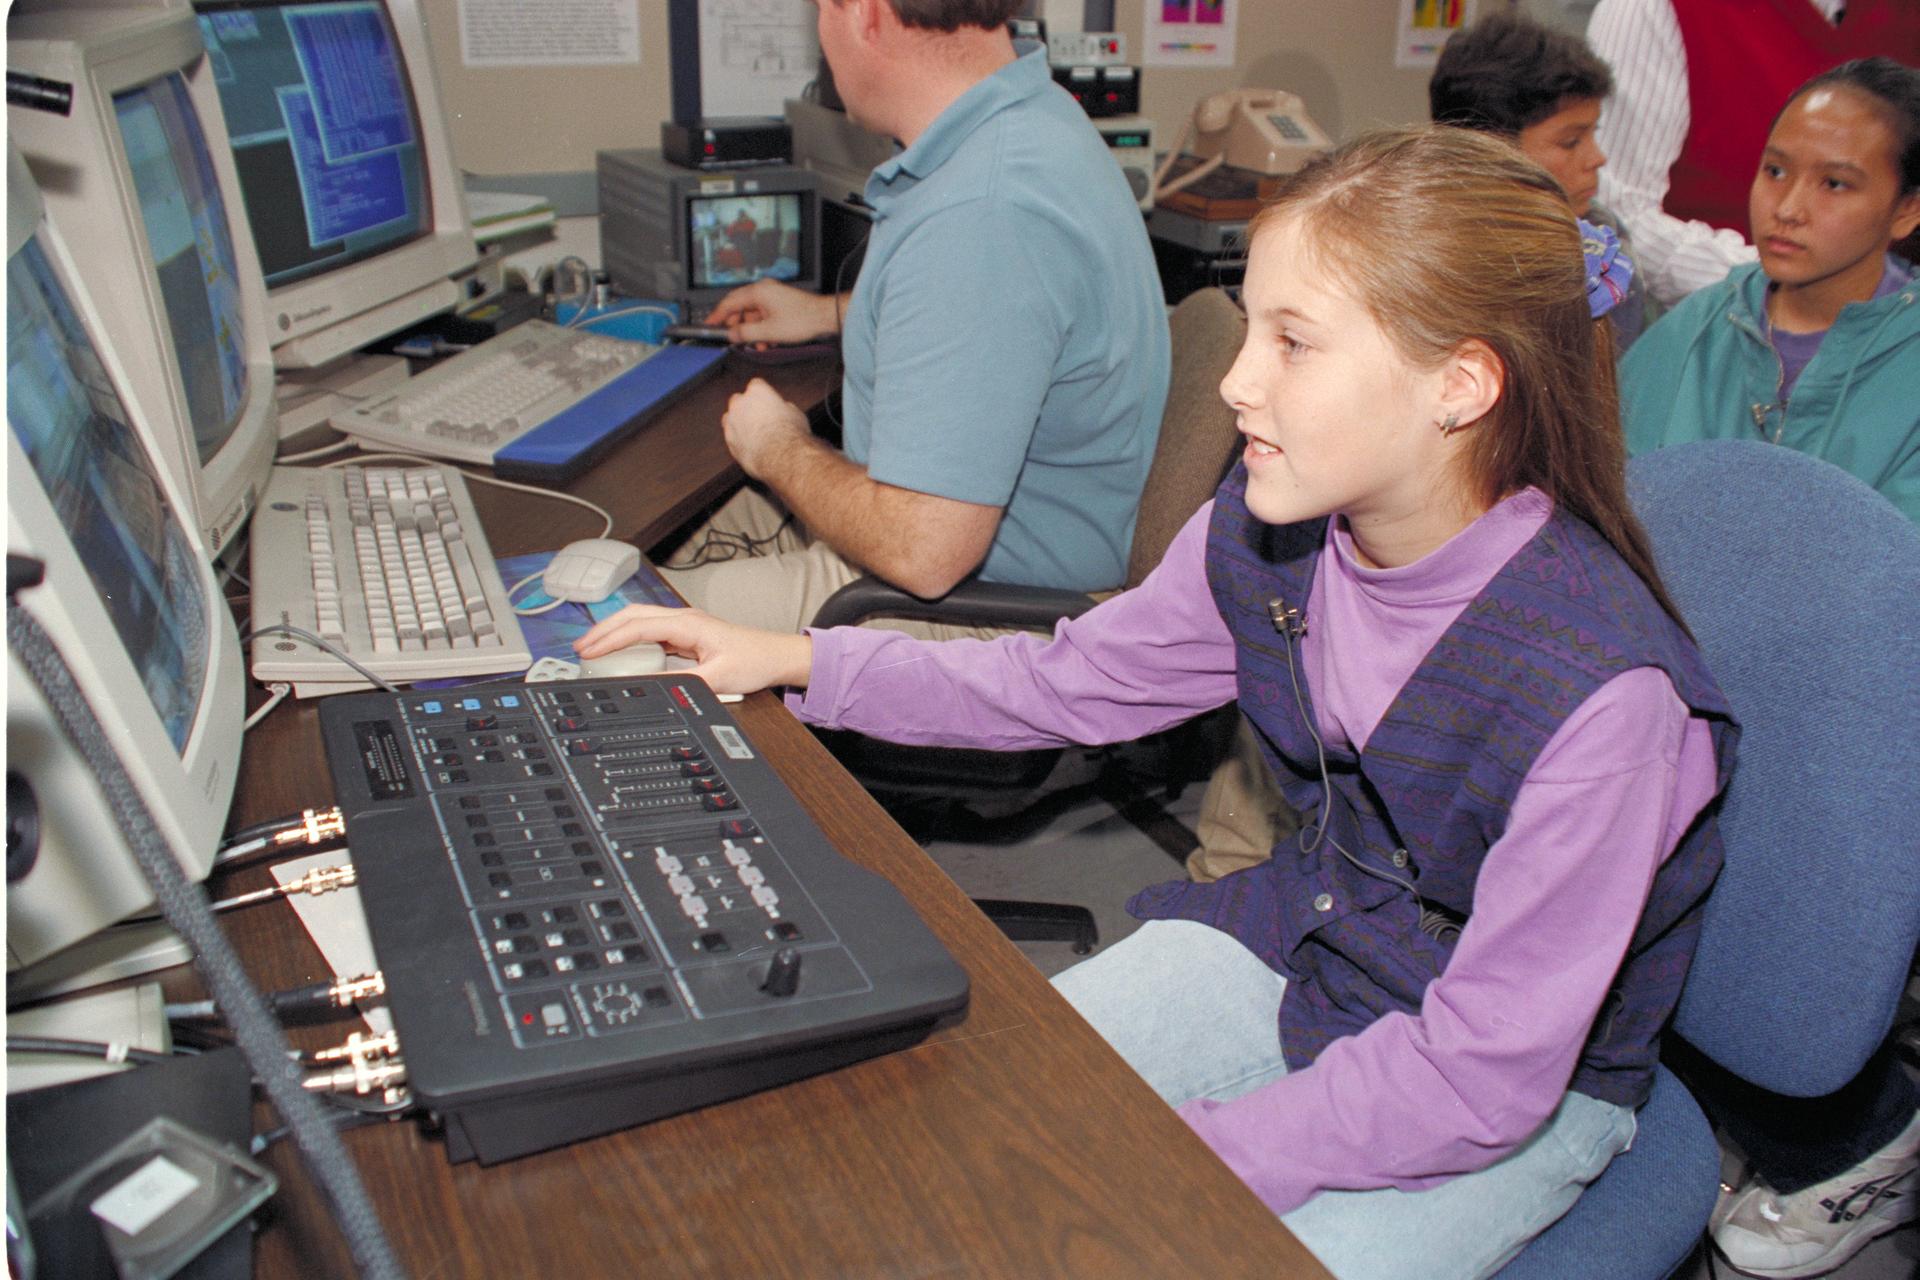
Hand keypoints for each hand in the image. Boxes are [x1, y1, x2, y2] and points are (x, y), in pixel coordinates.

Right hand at [574, 604, 812, 695]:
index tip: (589, 651)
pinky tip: (619, 652)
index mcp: (688, 624)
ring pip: (639, 622)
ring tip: (591, 649)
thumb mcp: (717, 678)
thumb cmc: (754, 660)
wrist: (775, 656)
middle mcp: (683, 619)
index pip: (639, 626)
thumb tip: (652, 687)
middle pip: (632, 616)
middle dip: (603, 630)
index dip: (610, 638)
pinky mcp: (685, 636)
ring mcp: (683, 626)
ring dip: (614, 633)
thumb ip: (683, 683)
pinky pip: (649, 633)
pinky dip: (628, 640)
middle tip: (579, 648)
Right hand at [703, 279, 839, 345]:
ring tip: (759, 345)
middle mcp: (763, 289)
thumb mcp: (769, 332)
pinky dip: (763, 328)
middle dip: (738, 327)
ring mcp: (772, 295)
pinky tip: (769, 341)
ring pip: (752, 314)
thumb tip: (731, 334)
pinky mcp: (779, 302)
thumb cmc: (802, 320)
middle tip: (736, 340)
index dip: (717, 315)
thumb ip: (745, 333)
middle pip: (740, 308)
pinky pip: (763, 315)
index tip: (709, 325)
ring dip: (753, 331)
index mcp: (758, 292)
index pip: (729, 303)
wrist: (825, 317)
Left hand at [720, 377, 809, 478]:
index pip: (756, 385)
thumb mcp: (795, 413)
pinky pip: (731, 438)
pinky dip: (739, 441)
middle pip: (738, 400)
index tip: (770, 403)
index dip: (764, 395)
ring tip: (754, 434)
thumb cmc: (791, 434)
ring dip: (739, 423)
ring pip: (730, 418)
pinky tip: (751, 447)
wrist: (781, 457)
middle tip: (761, 418)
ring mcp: (732, 423)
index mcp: (757, 391)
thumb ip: (783, 408)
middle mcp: (740, 403)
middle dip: (747, 407)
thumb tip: (783, 410)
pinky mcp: (729, 442)